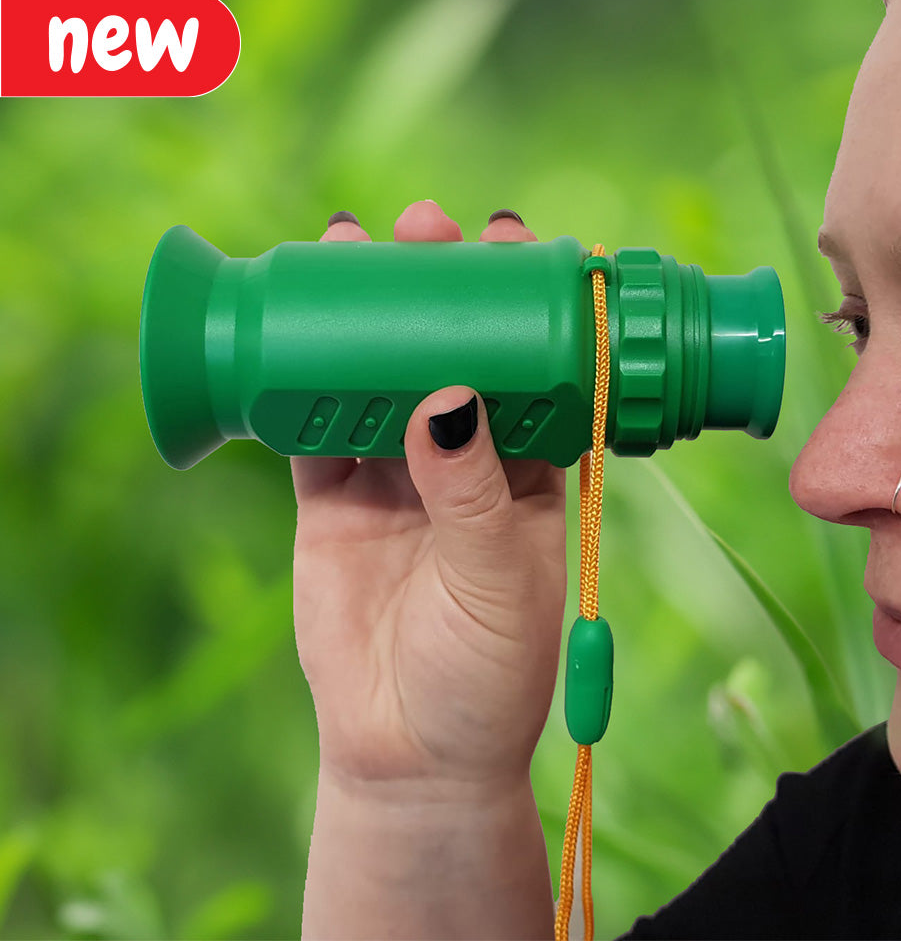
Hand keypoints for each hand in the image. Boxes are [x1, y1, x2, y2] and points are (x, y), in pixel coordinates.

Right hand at [292, 201, 567, 798]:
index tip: (509, 241)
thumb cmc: (485, 672)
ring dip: (363, 312)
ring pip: (376, 373)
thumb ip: (473, 492)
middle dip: (435, 285)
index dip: (521, 300)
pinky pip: (314, 422)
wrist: (410, 750)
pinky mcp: (333, 498)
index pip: (531, 364)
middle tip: (424, 226)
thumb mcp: (499, 578)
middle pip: (448, 350)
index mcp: (530, 468)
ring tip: (350, 245)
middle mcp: (466, 458)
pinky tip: (293, 322)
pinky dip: (302, 375)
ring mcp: (395, 473)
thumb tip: (442, 396)